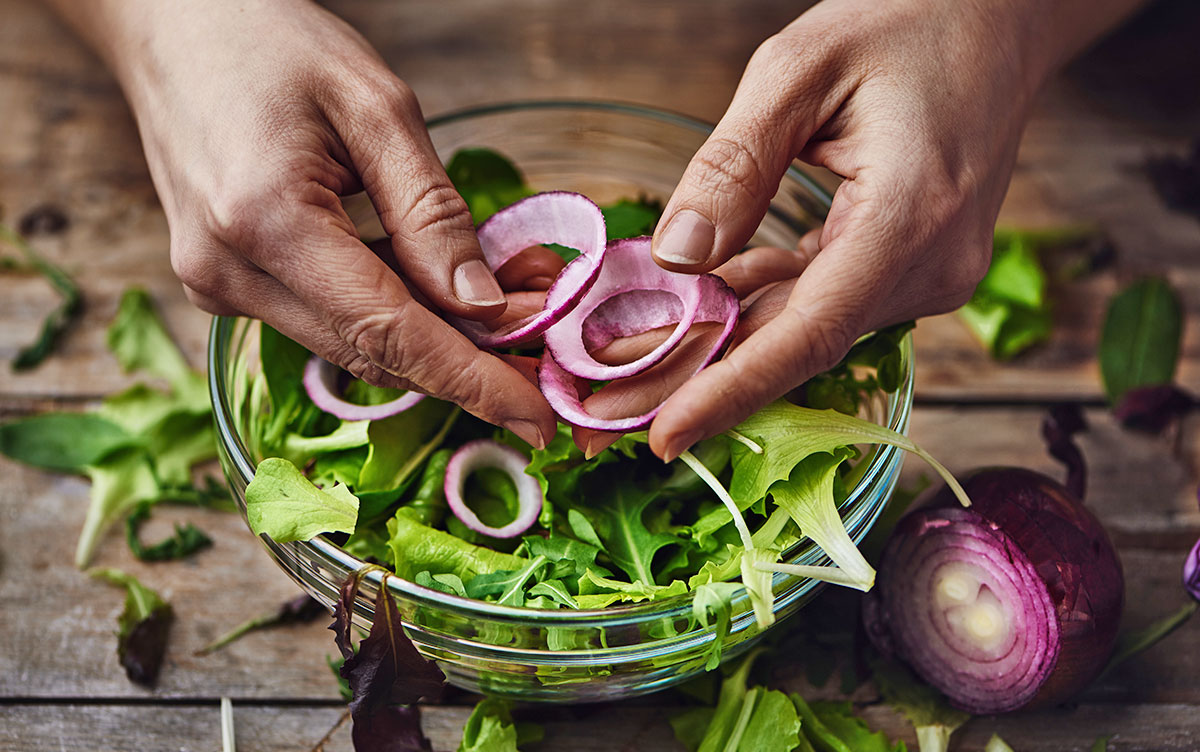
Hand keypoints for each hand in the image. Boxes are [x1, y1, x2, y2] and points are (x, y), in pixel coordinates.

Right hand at [75, 0, 554, 446]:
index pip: (389, 332)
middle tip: (540, 342)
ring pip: (349, 344)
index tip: (536, 419)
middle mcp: (228, 273)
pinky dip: (385, 313)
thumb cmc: (271, 41)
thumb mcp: (377, 107)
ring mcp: (217, 285)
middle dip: (464, 359)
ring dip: (429, 337)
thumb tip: (484, 308)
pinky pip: (322, 319)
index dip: (471, 382)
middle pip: (372, 350)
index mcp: (265, 221)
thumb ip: (432, 214)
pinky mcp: (222, 284)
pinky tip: (433, 287)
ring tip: (503, 308)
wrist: (171, 26)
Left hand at [645, 0, 1069, 459]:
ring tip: (630, 357)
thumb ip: (733, 166)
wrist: (999, 20)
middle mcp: (929, 267)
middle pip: (796, 345)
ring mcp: (929, 274)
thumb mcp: (798, 70)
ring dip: (721, 343)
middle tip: (606, 409)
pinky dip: (760, 304)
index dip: (730, 394)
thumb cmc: (908, 22)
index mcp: (907, 220)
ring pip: (804, 328)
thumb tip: (677, 256)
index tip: (663, 437)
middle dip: (697, 377)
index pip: (808, 335)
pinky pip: (823, 299)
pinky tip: (699, 306)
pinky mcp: (913, 266)